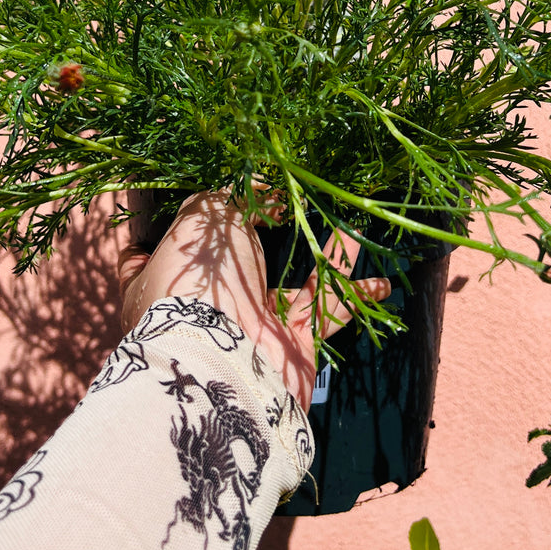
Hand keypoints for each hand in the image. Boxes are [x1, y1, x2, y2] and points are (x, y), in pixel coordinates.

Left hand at [118, 190, 391, 409]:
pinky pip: (328, 314)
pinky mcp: (293, 349)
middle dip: (266, 242)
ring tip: (353, 231)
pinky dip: (355, 296)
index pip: (182, 247)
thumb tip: (270, 190)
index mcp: (172, 278)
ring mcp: (254, 329)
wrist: (221, 359)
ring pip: (296, 286)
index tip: (239, 195)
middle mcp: (211, 307)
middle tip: (295, 209)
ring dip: (327, 259)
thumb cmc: (197, 280)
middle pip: (242, 268)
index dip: (205, 219)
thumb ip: (237, 195)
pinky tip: (379, 280)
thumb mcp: (205, 215)